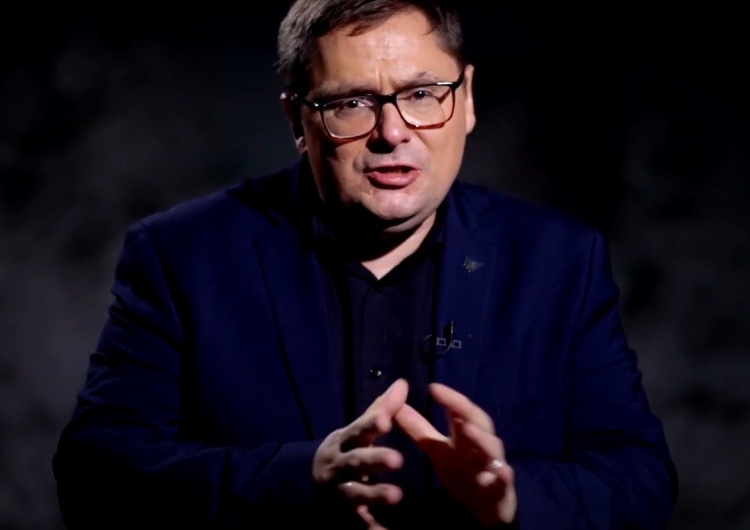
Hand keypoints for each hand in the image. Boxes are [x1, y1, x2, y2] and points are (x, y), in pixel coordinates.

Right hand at [313, 378, 408, 527]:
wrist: (311, 483)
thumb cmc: (345, 450)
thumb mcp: (358, 430)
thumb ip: (381, 409)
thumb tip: (403, 383)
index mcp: (344, 441)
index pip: (358, 430)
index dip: (371, 425)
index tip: (387, 420)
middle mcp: (338, 465)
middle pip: (356, 462)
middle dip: (375, 460)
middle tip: (398, 460)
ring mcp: (339, 491)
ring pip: (356, 493)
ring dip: (375, 494)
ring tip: (397, 495)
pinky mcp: (344, 514)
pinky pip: (358, 523)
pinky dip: (371, 528)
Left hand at [395, 383, 516, 527]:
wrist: (487, 506)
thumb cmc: (462, 471)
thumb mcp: (437, 451)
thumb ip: (418, 429)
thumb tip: (396, 405)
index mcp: (466, 433)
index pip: (460, 410)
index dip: (449, 398)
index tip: (432, 388)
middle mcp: (482, 444)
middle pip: (479, 422)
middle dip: (465, 411)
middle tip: (451, 404)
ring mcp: (493, 465)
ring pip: (492, 448)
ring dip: (481, 438)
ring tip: (468, 429)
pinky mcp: (501, 488)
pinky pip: (504, 481)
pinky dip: (503, 475)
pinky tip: (501, 472)